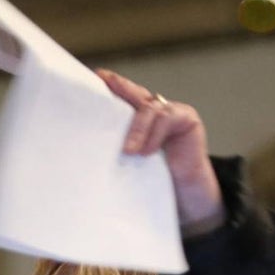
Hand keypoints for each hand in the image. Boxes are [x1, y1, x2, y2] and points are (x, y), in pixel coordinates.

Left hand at [96, 69, 224, 231]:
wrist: (186, 197)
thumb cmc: (155, 181)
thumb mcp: (130, 162)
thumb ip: (120, 147)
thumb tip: (88, 143)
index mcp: (136, 119)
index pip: (122, 98)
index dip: (110, 86)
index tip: (95, 77)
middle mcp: (153, 111)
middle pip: (135, 94)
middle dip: (120, 87)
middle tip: (103, 82)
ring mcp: (171, 112)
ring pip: (148, 107)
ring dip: (137, 129)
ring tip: (129, 151)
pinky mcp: (187, 119)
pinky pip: (166, 118)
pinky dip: (153, 134)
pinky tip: (146, 152)